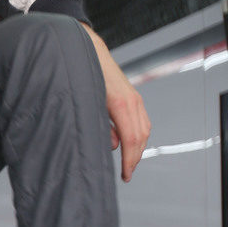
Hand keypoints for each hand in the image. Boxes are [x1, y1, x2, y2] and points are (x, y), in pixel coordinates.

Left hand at [81, 24, 150, 181]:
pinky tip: (130, 144)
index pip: (131, 141)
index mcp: (121, 104)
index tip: (125, 176)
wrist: (89, 51)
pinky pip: (142, 121)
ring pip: (144, 129)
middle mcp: (132, 101)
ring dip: (138, 148)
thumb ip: (98, 126)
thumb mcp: (86, 104)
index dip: (130, 161)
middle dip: (135, 158)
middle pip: (141, 137)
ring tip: (128, 163)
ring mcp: (135, 98)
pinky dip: (139, 135)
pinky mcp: (133, 96)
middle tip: (126, 174)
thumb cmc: (83, 75)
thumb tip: (112, 146)